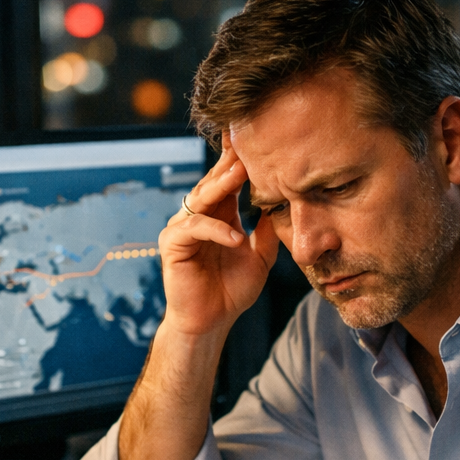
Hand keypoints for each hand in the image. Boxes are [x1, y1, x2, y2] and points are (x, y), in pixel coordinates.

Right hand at [159, 133, 278, 337]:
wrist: (211, 323)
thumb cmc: (231, 292)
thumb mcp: (259, 257)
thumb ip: (268, 231)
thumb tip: (286, 205)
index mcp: (218, 215)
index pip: (228, 180)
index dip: (239, 160)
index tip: (257, 137)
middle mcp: (198, 216)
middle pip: (213, 181)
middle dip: (231, 162)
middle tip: (249, 140)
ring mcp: (182, 228)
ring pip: (202, 199)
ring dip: (222, 185)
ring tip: (243, 172)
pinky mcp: (173, 245)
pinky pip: (195, 229)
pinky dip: (216, 230)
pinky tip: (236, 237)